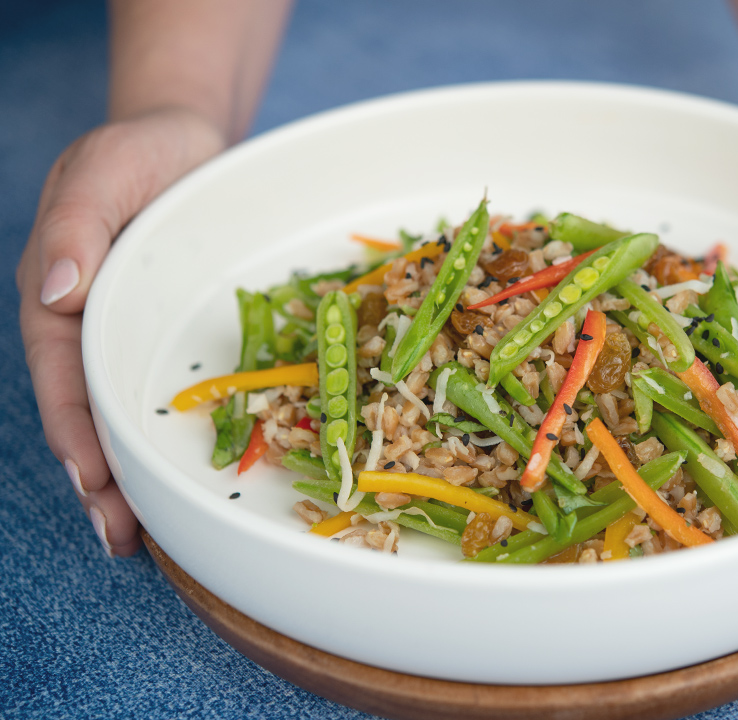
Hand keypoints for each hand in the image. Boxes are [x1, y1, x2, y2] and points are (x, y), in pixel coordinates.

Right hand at [18, 108, 223, 556]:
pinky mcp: (171, 335)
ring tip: (144, 535)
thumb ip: (75, 224)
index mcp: (61, 294)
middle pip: (88, 410)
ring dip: (130, 473)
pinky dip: (169, 436)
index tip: (92, 481)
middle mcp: (91, 325)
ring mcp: (132, 334)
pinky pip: (167, 390)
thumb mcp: (102, 172)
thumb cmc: (139, 152)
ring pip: (124, 412)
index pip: (61, 374)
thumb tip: (54, 289)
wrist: (186, 143)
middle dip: (99, 477)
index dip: (75, 429)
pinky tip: (186, 476)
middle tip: (121, 537)